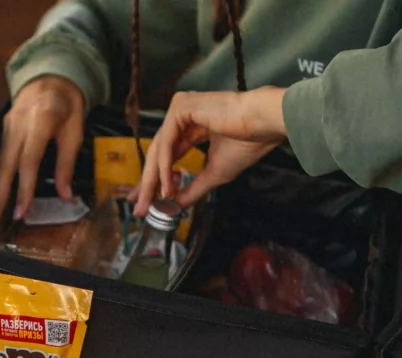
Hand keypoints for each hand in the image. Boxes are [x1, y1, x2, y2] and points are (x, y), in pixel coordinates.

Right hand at [0, 76, 84, 230]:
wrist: (52, 76)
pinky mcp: (4, 130)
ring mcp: (7, 126)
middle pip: (4, 166)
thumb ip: (67, 163)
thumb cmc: (68, 104)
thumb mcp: (76, 130)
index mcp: (39, 120)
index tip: (21, 212)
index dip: (23, 188)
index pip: (28, 160)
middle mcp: (18, 124)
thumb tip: (66, 195)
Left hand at [134, 87, 287, 213]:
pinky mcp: (181, 107)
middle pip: (158, 153)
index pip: (166, 155)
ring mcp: (180, 109)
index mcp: (192, 127)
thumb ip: (192, 188)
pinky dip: (163, 165)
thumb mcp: (214, 173)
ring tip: (150, 200)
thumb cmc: (248, 142)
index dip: (155, 179)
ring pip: (159, 148)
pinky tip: (165, 184)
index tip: (145, 201)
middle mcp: (183, 116)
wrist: (263, 123)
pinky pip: (166, 141)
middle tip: (138, 205)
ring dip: (153, 177)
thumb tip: (174, 206)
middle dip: (147, 182)